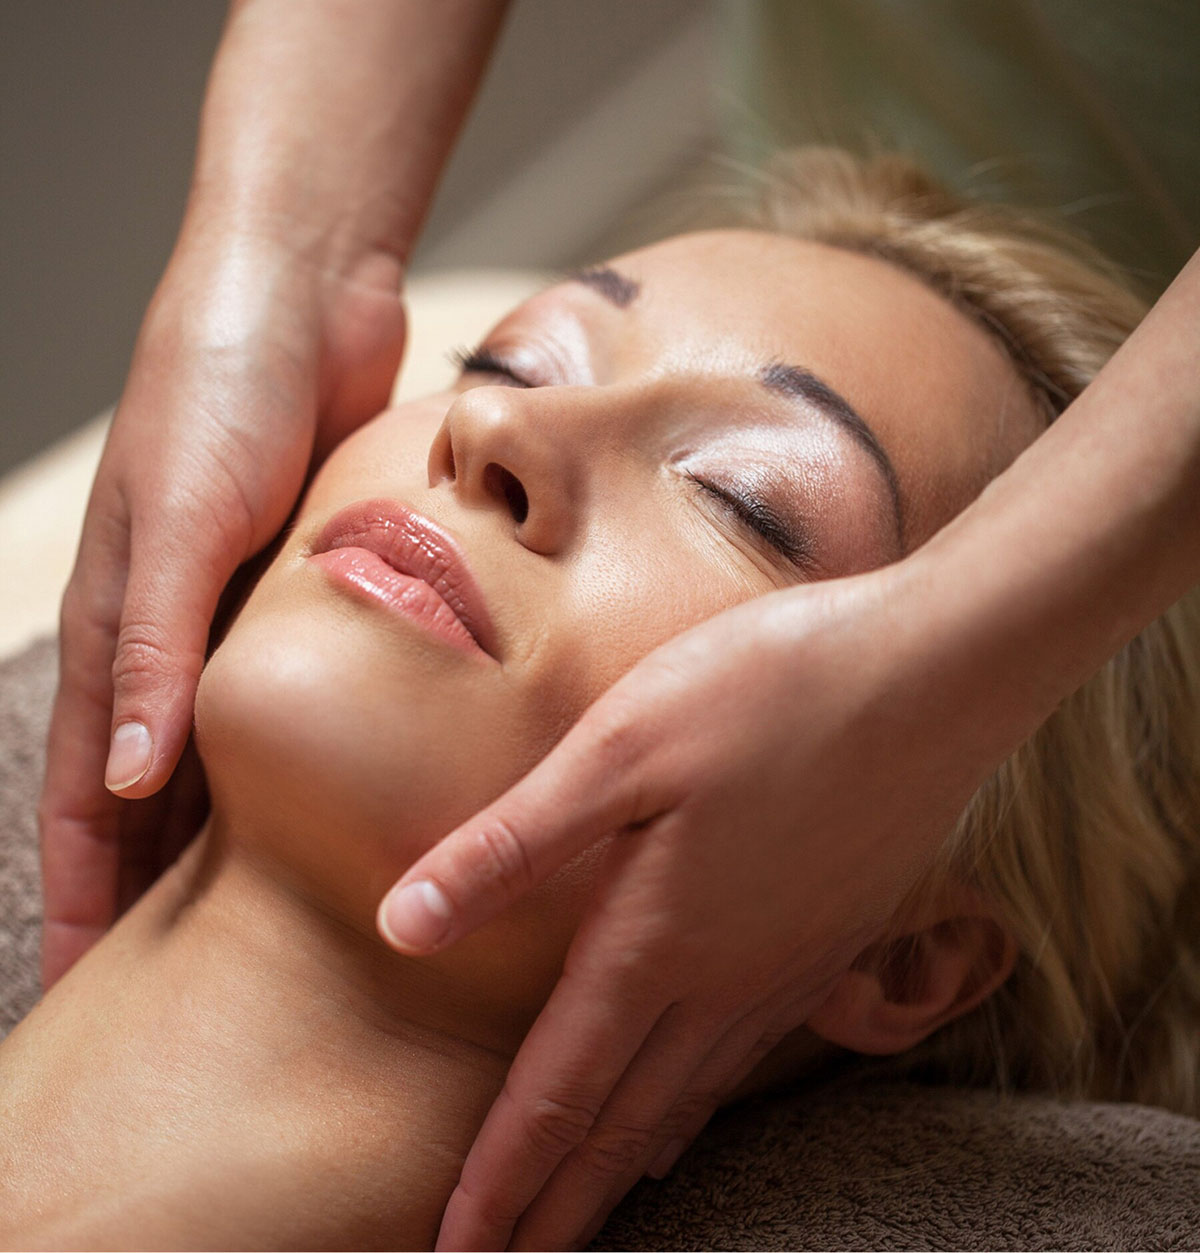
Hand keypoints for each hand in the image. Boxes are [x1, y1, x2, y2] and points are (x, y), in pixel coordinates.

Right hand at [40, 217, 405, 985]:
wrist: (303, 292)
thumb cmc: (221, 385)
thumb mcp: (181, 516)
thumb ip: (154, 644)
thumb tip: (124, 779)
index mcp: (119, 625)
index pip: (87, 796)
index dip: (83, 897)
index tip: (85, 992)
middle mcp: (174, 634)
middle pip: (153, 799)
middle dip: (150, 898)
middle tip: (178, 993)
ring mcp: (240, 618)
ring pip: (227, 762)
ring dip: (229, 845)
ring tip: (260, 934)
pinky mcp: (307, 592)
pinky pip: (296, 699)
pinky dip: (299, 763)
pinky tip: (331, 809)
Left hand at [377, 560, 1001, 1249]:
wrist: (935, 675)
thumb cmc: (769, 691)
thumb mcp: (619, 749)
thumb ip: (513, 844)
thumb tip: (404, 927)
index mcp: (656, 940)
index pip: (558, 1093)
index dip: (501, 1180)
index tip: (456, 1252)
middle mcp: (723, 978)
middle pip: (621, 1123)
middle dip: (555, 1204)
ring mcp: (787, 967)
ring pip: (686, 1101)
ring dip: (621, 1167)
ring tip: (585, 1214)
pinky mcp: (831, 939)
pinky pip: (745, 1058)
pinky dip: (696, 1110)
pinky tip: (689, 1111)